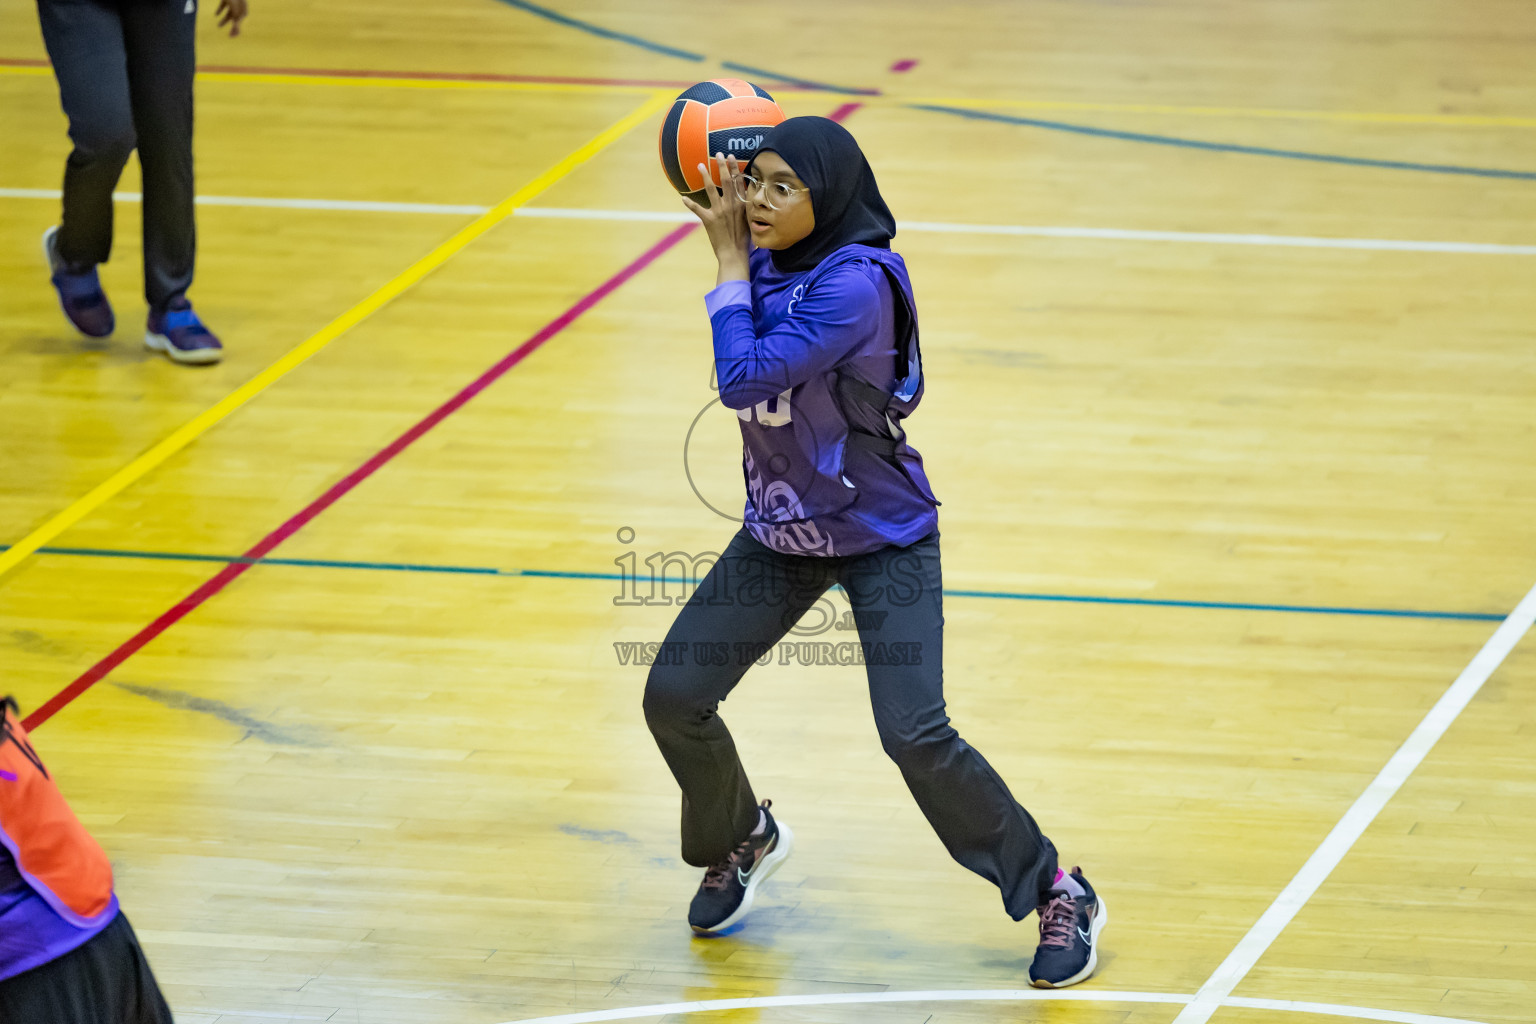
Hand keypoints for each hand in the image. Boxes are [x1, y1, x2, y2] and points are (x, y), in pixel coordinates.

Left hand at [216, 0, 247, 36]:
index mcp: (244, 12)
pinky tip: (216, 15)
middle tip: (227, 35)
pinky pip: (223, 6)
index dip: (236, 30)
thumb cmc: (236, 0)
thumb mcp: (236, 12)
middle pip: (235, 20)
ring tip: (218, 26)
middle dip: (231, 27)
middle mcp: (239, 8)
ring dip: (224, 20)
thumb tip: (236, 31)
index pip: (240, 23)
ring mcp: (233, 4)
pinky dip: (220, 10)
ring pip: (228, 14)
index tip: (231, 36)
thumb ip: (237, 21)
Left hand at [681, 153, 750, 284]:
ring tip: (700, 165)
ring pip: (711, 189)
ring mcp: (719, 211)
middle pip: (726, 181)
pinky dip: (690, 203)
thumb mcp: (748, 220)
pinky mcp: (709, 220)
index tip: (731, 157)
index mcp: (741, 204)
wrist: (734, 254)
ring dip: (705, 176)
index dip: (735, 168)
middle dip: (722, 165)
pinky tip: (683, 197)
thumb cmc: (743, 240)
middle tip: (718, 153)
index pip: (739, 182)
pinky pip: (697, 209)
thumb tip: (742, 198)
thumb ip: (744, 207)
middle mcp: (731, 205)